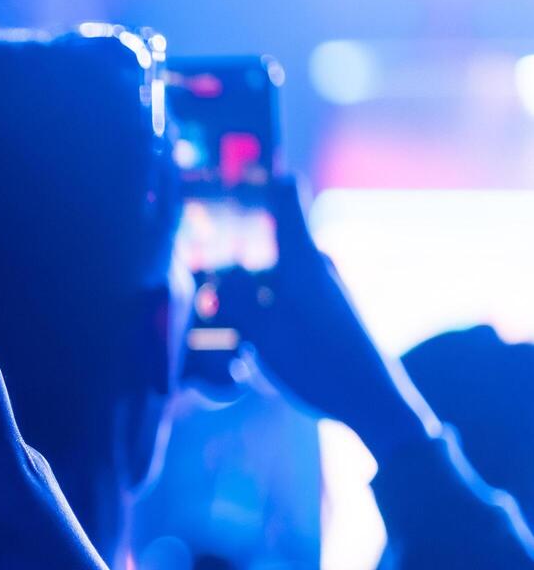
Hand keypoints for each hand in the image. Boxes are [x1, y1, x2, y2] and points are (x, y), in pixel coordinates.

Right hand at [220, 179, 438, 455]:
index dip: (258, 176)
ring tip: (221, 320)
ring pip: (271, 276)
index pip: (284, 193)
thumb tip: (214, 279)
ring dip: (245, 293)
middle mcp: (314, 264)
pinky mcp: (324, 313)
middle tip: (198, 272)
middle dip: (233, 253)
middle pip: (266, 241)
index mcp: (302, 257)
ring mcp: (321, 289)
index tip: (229, 169)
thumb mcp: (262, 332)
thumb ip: (233, 299)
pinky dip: (261, 311)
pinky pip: (282, 299)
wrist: (371, 400)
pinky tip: (249, 343)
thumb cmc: (318, 362)